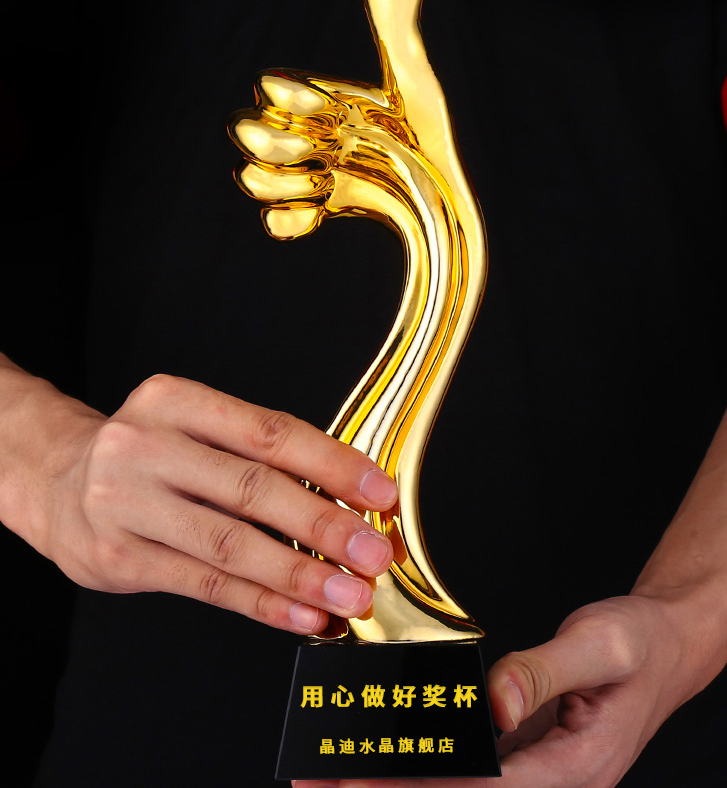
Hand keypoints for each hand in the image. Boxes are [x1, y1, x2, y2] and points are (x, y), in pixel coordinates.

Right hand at [22, 372, 397, 633]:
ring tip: (348, 593)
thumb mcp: (194, 428)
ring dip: (299, 575)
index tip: (378, 492)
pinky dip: (261, 603)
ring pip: (229, 544)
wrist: (57, 481)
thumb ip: (259, 454)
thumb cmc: (147, 454)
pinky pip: (204, 585)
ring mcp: (127, 503)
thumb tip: (348, 495)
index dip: (331, 464)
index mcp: (177, 401)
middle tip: (372, 552)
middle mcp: (147, 445)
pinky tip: (300, 615)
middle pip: (252, 489)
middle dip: (323, 525)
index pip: (269, 432)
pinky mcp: (119, 558)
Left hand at [294, 594, 711, 787]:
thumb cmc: (641, 642)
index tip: (365, 777)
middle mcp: (557, 782)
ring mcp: (541, 772)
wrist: (668, 643)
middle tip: (323, 783)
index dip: (425, 785)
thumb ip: (544, 670)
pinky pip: (473, 769)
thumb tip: (492, 702)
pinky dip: (427, 762)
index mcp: (578, 767)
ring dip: (402, 779)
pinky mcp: (529, 755)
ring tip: (336, 774)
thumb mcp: (599, 644)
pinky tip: (389, 752)